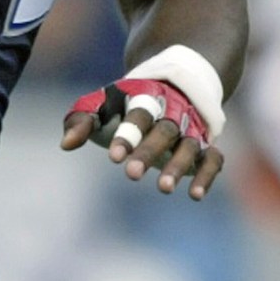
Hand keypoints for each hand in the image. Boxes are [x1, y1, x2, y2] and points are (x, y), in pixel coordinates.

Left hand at [62, 76, 223, 198]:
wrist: (174, 84)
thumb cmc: (127, 103)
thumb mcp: (102, 106)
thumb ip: (81, 121)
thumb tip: (66, 144)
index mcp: (148, 97)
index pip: (139, 114)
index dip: (128, 134)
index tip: (114, 157)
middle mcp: (173, 112)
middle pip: (165, 129)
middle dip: (149, 151)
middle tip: (131, 175)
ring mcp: (192, 129)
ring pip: (190, 145)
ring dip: (179, 166)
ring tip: (163, 188)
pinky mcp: (206, 146)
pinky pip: (213, 159)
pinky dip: (206, 175)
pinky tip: (194, 196)